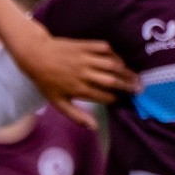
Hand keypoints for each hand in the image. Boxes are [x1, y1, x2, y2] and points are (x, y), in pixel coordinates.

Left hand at [8, 30, 136, 129]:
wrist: (35, 55)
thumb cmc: (47, 82)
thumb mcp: (58, 103)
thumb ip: (76, 116)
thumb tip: (94, 129)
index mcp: (78, 89)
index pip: (105, 97)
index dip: (118, 100)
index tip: (127, 102)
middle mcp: (83, 74)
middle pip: (112, 81)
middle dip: (128, 86)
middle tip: (139, 90)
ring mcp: (84, 58)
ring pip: (111, 64)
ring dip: (126, 71)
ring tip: (136, 77)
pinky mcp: (84, 45)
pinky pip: (105, 49)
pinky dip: (115, 55)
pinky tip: (121, 62)